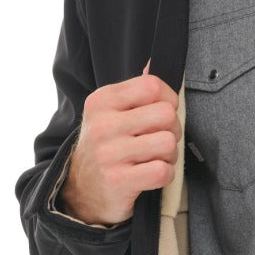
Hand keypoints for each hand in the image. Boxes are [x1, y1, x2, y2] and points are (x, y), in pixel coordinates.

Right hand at [58, 61, 181, 224]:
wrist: (81, 191)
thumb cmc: (107, 147)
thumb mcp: (111, 113)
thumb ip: (135, 91)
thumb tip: (152, 63)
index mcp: (102, 101)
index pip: (153, 86)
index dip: (169, 100)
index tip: (162, 114)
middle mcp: (102, 124)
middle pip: (166, 115)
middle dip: (172, 130)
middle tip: (159, 140)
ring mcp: (109, 153)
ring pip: (168, 144)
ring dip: (169, 155)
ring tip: (154, 158)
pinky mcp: (118, 181)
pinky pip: (163, 171)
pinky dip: (164, 175)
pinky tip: (150, 175)